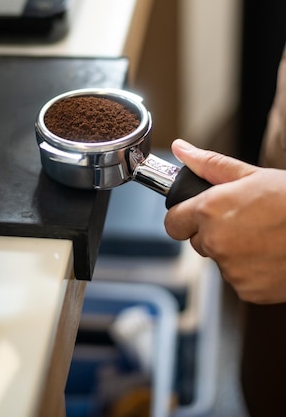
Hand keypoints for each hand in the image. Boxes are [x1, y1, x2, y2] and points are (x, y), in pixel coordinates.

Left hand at [164, 138, 285, 303]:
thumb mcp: (250, 174)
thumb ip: (208, 164)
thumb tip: (181, 150)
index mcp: (209, 211)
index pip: (173, 222)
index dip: (183, 217)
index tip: (195, 214)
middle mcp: (215, 243)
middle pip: (197, 242)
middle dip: (211, 232)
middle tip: (241, 221)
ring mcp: (231, 270)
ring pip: (219, 260)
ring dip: (232, 251)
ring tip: (261, 236)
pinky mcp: (247, 291)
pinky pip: (238, 280)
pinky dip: (249, 270)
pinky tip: (269, 254)